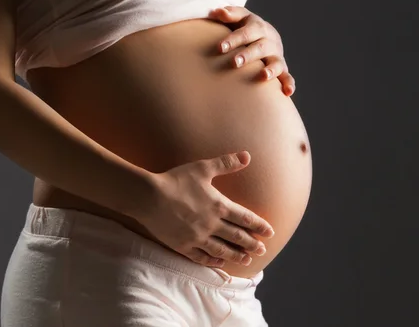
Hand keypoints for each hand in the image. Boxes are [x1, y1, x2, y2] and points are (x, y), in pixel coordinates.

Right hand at [136, 151, 273, 267]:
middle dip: (251, 244)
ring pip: (222, 250)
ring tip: (247, 260)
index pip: (245, 218)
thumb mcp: (203, 168)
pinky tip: (220, 263)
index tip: (270, 233)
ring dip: (236, 255)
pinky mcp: (182, 245)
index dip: (259, 226)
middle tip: (262, 250)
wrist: (148, 196)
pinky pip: (201, 257)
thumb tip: (248, 156)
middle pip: (237, 237)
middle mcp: (211, 224)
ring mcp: (197, 237)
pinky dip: (213, 261)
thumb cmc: (176, 180)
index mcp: (219, 206)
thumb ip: (226, 163)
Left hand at [208, 6, 295, 96]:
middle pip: (261, 47)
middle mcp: (270, 41)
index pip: (248, 31)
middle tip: (236, 63)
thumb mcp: (240, 18)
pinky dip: (289, 83)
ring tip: (263, 76)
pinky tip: (287, 92)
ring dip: (271, 69)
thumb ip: (230, 14)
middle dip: (249, 55)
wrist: (264, 36)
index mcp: (259, 27)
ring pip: (277, 62)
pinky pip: (287, 76)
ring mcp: (277, 55)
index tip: (221, 48)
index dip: (235, 39)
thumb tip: (218, 11)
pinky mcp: (282, 69)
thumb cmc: (245, 27)